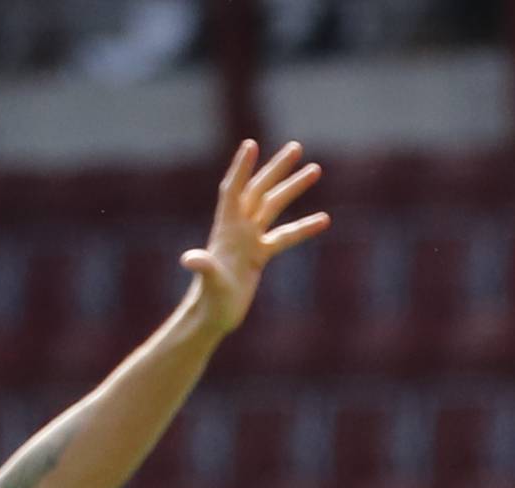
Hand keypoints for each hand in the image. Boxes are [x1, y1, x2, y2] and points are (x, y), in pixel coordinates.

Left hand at [182, 139, 329, 337]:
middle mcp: (239, 227)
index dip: (241, 169)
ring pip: (274, 206)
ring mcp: (251, 238)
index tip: (252, 145)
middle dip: (278, 169)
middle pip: (260, 190)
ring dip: (294, 187)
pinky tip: (325, 219)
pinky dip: (304, 227)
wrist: (213, 315)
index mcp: (226, 228)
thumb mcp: (209, 282)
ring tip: (315, 169)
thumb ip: (203, 267)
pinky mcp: (260, 254)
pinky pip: (286, 236)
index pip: (233, 191)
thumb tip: (190, 259)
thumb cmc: (209, 300)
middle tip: (297, 148)